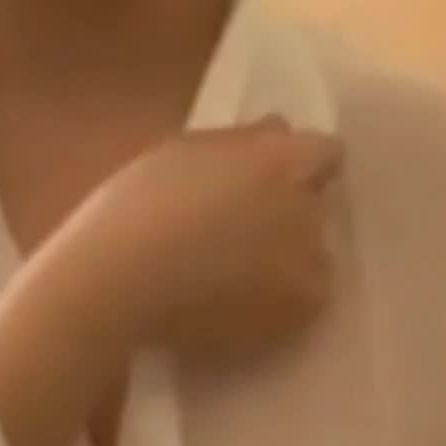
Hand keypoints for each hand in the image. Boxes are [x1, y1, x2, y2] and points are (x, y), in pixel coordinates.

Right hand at [75, 116, 344, 362]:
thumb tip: (277, 131)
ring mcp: (308, 265)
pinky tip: (234, 305)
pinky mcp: (298, 314)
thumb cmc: (137, 206)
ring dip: (286, 259)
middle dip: (289, 212)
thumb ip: (242, 143)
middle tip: (241, 229)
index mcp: (279, 159)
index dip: (301, 165)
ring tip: (233, 276)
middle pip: (315, 206)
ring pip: (311, 256)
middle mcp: (307, 208)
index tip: (271, 178)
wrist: (118, 283)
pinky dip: (277, 302)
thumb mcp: (185, 150)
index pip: (326, 152)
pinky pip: (301, 300)